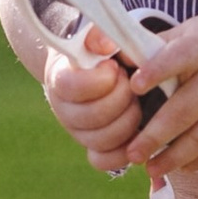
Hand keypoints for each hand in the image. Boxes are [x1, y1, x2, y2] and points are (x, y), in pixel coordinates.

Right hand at [41, 30, 150, 174]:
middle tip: (131, 84)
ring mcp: (78, 133)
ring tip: (136, 102)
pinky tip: (138, 132)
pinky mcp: (93, 149)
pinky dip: (124, 151)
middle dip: (122, 98)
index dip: (100, 79)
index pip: (72, 87)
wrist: (98, 69)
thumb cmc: (100, 52)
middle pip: (92, 116)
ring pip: (102, 140)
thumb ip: (100, 36)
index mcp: (60, 80)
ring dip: (129, 121)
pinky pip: (104, 162)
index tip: (115, 67)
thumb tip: (105, 45)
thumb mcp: (98, 38)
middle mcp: (64, 111)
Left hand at [129, 8, 197, 176]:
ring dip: (175, 158)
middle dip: (156, 136)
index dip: (157, 71)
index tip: (134, 85)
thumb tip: (116, 55)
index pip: (179, 58)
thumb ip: (159, 45)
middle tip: (131, 154)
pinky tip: (180, 167)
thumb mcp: (193, 29)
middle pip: (185, 111)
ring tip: (150, 169)